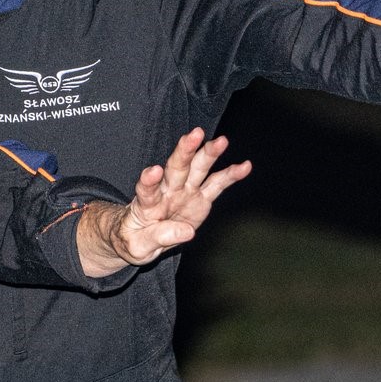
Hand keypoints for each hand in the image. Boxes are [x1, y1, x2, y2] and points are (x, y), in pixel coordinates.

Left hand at [76, 129, 250, 276]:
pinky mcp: (200, 198)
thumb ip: (160, 237)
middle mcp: (166, 191)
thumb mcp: (140, 246)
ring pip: (197, 169)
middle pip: (175, 168)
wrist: (143, 238)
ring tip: (221, 142)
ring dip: (208, 154)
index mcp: (146, 204)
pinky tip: (244, 166)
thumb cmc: (136, 239)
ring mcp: (184, 192)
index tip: (154, 171)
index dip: (149, 180)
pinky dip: (230, 175)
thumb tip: (187, 232)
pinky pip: (217, 185)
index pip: (146, 190)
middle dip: (185, 151)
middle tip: (194, 135)